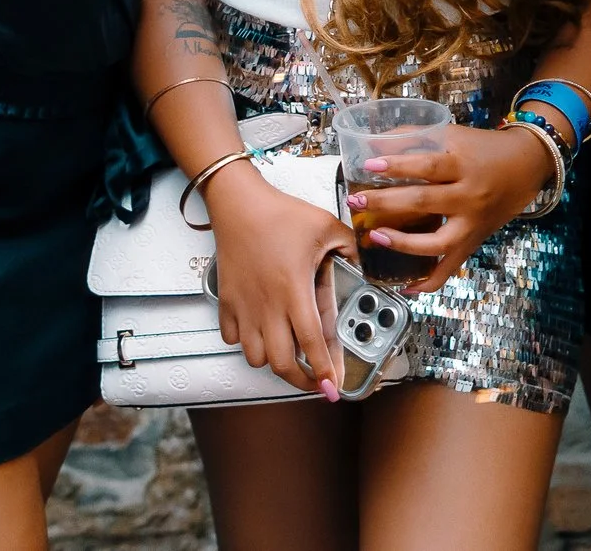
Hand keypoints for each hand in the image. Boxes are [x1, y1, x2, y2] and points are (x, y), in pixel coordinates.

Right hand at [203, 168, 356, 396]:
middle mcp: (267, 306)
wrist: (238, 203)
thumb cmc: (280, 213)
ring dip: (273, 362)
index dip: (324, 370)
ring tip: (289, 355)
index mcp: (294, 291)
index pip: (311, 343)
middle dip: (301, 379)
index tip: (332, 387)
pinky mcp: (226, 302)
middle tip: (316, 379)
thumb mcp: (326, 226)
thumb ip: (350, 247)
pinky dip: (246, 343)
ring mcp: (244, 307)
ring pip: (254, 357)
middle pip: (281, 363)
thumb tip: (364, 260)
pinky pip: (232, 338)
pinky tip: (260, 333)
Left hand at [345, 125, 556, 294]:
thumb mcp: (453, 134)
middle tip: (356, 200)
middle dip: (386, 202)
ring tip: (375, 236)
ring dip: (402, 243)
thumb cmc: (484, 148)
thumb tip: (374, 143)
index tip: (369, 164)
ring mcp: (472, 224)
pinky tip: (404, 286)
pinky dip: (428, 282)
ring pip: (436, 242)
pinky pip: (450, 269)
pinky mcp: (473, 243)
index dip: (397, 165)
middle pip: (424, 202)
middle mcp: (469, 196)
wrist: (525, 167)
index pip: (428, 166)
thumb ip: (416, 137)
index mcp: (464, 164)